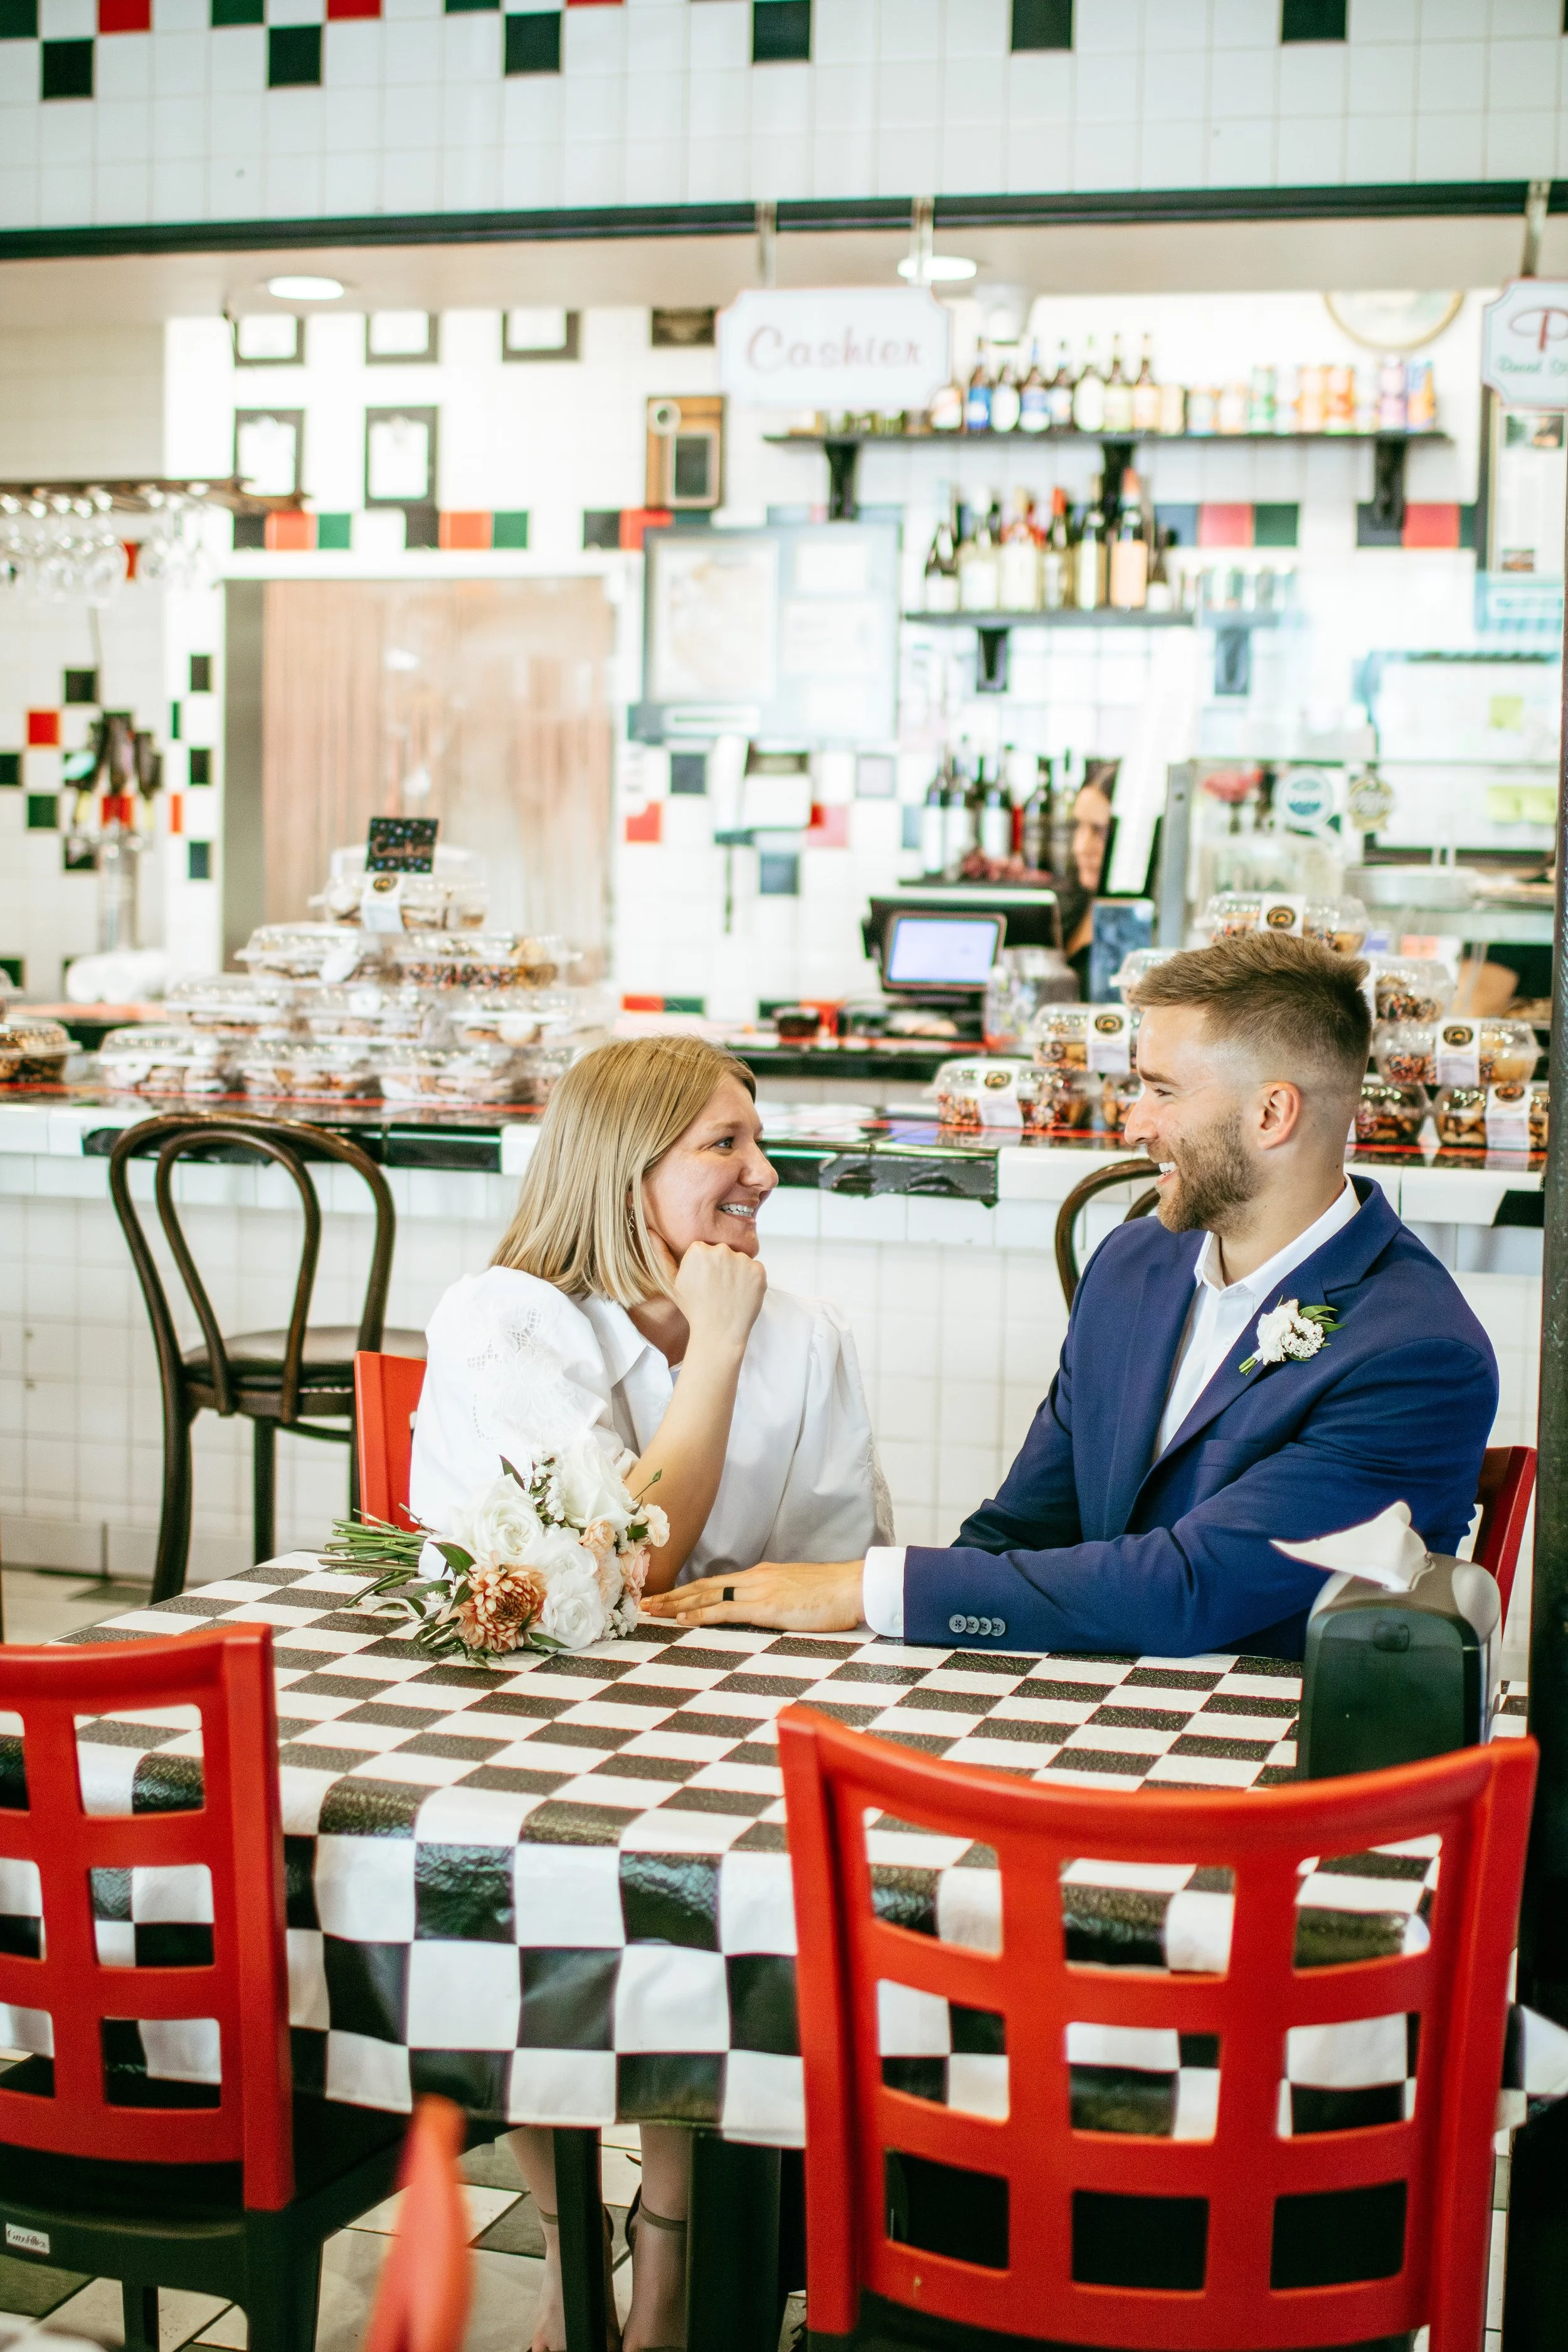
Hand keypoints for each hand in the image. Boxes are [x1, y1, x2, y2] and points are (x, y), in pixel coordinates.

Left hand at [641, 1559, 864, 1632]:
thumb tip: (766, 1611)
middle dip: (672, 1594)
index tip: (666, 1597)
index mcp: (762, 1575)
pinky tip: (683, 1618)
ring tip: (651, 1610)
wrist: (854, 1587)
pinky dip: (701, 1612)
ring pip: (707, 1594)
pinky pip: (725, 1609)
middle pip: (703, 1585)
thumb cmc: (834, 1595)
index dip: (688, 1590)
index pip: (716, 1582)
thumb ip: (778, 1600)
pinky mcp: (766, 1606)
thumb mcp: (799, 1593)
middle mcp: (755, 1578)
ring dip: (676, 1602)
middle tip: (644, 1602)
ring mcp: (759, 1590)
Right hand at [670, 1240, 766, 1356]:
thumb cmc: (694, 1309)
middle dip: (721, 1266)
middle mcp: (721, 1249)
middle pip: (723, 1251)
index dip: (704, 1266)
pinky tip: (741, 1294)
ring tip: (729, 1293)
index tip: (703, 1281)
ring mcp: (742, 1260)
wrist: (719, 1333)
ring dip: (737, 1272)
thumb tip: (650, 1231)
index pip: (705, 1248)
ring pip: (740, 1260)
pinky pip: (755, 1269)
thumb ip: (662, 1255)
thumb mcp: (672, 1282)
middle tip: (717, 1288)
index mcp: (698, 1249)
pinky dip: (751, 1280)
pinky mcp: (758, 1270)